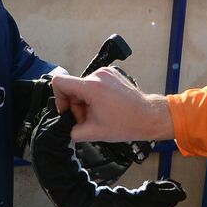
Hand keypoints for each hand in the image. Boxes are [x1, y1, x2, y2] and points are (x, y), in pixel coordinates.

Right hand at [51, 68, 173, 142]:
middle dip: (77, 105)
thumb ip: (73, 131)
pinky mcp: (112, 74)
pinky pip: (94, 84)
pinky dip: (95, 96)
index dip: (59, 98)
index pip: (59, 82)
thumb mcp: (94, 133)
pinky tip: (105, 107)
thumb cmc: (127, 123)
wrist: (148, 117)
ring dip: (86, 102)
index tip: (67, 110)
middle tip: (88, 119)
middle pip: (73, 88)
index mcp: (91, 87)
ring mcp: (106, 73)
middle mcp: (98, 75)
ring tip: (99, 114)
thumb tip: (67, 127)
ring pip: (83, 87)